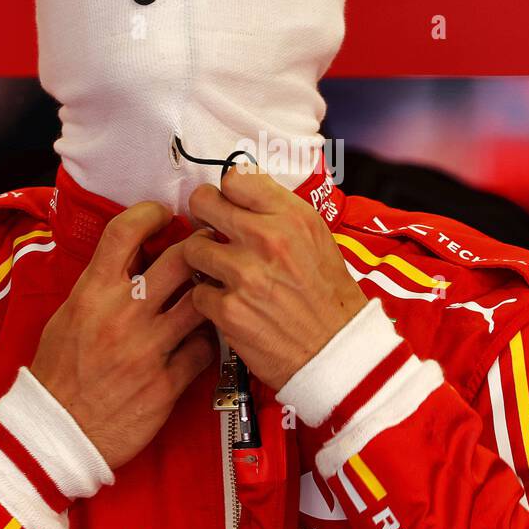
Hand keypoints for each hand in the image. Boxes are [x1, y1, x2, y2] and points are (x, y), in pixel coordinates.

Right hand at [30, 201, 216, 470]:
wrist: (56, 433)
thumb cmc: (60, 372)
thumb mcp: (68, 315)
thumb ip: (101, 284)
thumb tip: (135, 255)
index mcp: (92, 292)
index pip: (125, 231)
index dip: (151, 213)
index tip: (164, 215)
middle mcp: (123, 314)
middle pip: (182, 259)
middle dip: (200, 249)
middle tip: (207, 249)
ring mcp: (149, 349)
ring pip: (203, 302)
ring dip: (210, 295)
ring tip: (208, 296)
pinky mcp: (167, 383)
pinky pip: (205, 349)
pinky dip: (208, 341)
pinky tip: (201, 340)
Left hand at [183, 168, 367, 390]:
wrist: (335, 350)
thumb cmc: (327, 297)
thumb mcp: (317, 239)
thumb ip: (278, 213)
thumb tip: (240, 194)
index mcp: (291, 217)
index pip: (236, 178)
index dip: (228, 193)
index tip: (230, 205)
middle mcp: (267, 239)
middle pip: (203, 203)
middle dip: (204, 217)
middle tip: (212, 233)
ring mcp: (245, 274)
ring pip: (192, 248)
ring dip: (204, 262)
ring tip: (223, 274)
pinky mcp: (228, 310)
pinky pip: (198, 292)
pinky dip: (210, 301)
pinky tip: (230, 305)